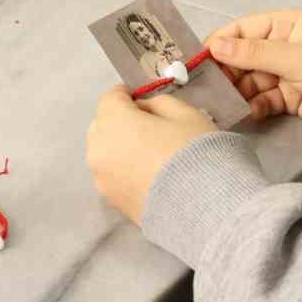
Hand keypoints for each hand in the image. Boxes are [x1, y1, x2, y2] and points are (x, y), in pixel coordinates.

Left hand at [86, 86, 216, 225]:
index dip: (126, 95)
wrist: (202, 206)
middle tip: (147, 126)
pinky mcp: (111, 201)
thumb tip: (143, 109)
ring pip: (104, 153)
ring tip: (148, 155)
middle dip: (119, 120)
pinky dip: (123, 170)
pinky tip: (148, 176)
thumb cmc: (195, 150)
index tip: (141, 98)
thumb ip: (158, 103)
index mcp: (113, 121)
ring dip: (119, 147)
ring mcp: (101, 178)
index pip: (109, 98)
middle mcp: (98, 149)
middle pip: (102, 125)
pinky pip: (112, 176)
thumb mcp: (185, 113)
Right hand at [205, 10, 301, 132]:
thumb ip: (254, 53)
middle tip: (207, 91)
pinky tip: (249, 114)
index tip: (196, 64)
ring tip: (224, 106)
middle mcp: (282, 46)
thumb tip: (215, 46)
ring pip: (250, 81)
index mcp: (285, 25)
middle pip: (241, 58)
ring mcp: (286, 72)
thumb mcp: (297, 58)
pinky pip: (264, 99)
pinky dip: (255, 106)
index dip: (218, 45)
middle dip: (225, 74)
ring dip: (238, 93)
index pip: (241, 30)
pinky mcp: (291, 97)